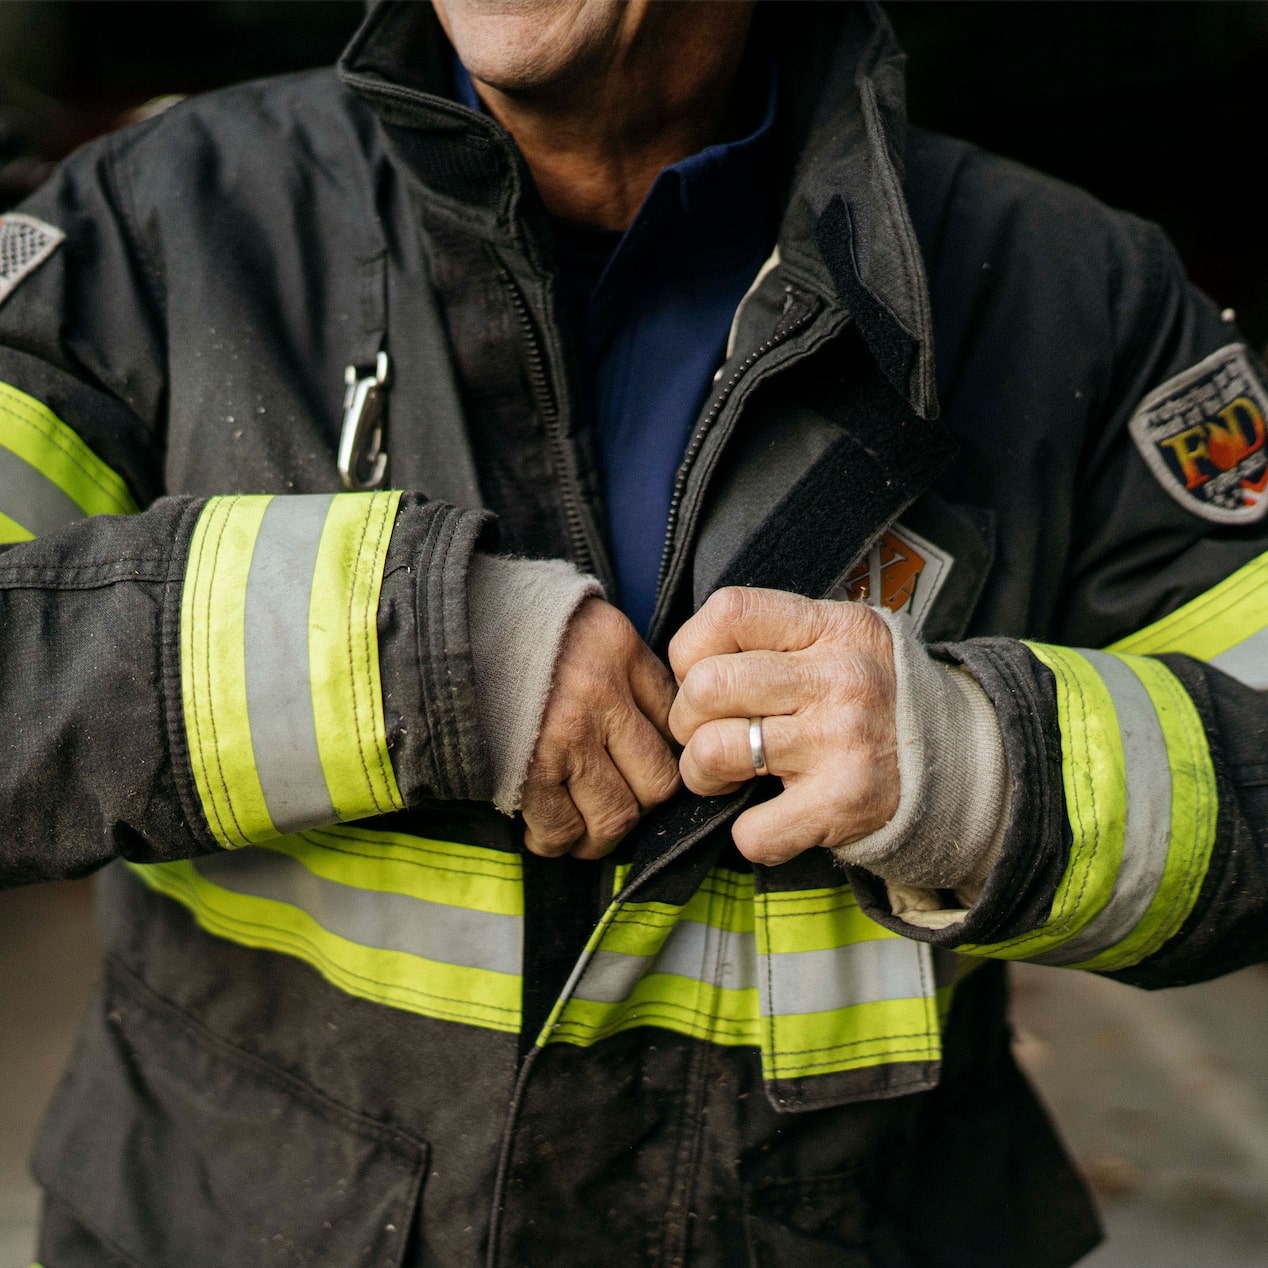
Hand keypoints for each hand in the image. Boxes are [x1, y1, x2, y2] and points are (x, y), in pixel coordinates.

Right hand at [522, 598, 680, 859]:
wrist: (440, 630)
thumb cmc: (510, 631)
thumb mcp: (581, 626)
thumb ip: (623, 669)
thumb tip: (654, 729)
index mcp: (621, 652)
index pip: (673, 722)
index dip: (663, 753)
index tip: (643, 768)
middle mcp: (602, 696)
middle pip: (657, 782)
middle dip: (641, 807)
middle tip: (619, 809)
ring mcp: (566, 736)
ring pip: (615, 817)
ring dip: (600, 837)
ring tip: (584, 835)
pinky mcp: (527, 769)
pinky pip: (561, 827)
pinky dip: (556, 841)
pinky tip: (546, 835)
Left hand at [668, 587, 899, 865]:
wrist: (962, 762)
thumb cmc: (873, 700)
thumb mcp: (841, 640)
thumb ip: (775, 637)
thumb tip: (688, 663)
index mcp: (833, 626)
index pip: (727, 612)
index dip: (692, 651)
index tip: (704, 677)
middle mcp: (840, 677)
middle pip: (705, 687)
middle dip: (687, 720)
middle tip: (709, 734)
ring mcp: (842, 741)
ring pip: (712, 752)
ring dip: (703, 775)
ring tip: (730, 775)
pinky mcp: (845, 804)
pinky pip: (752, 830)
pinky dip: (749, 835)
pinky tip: (770, 818)